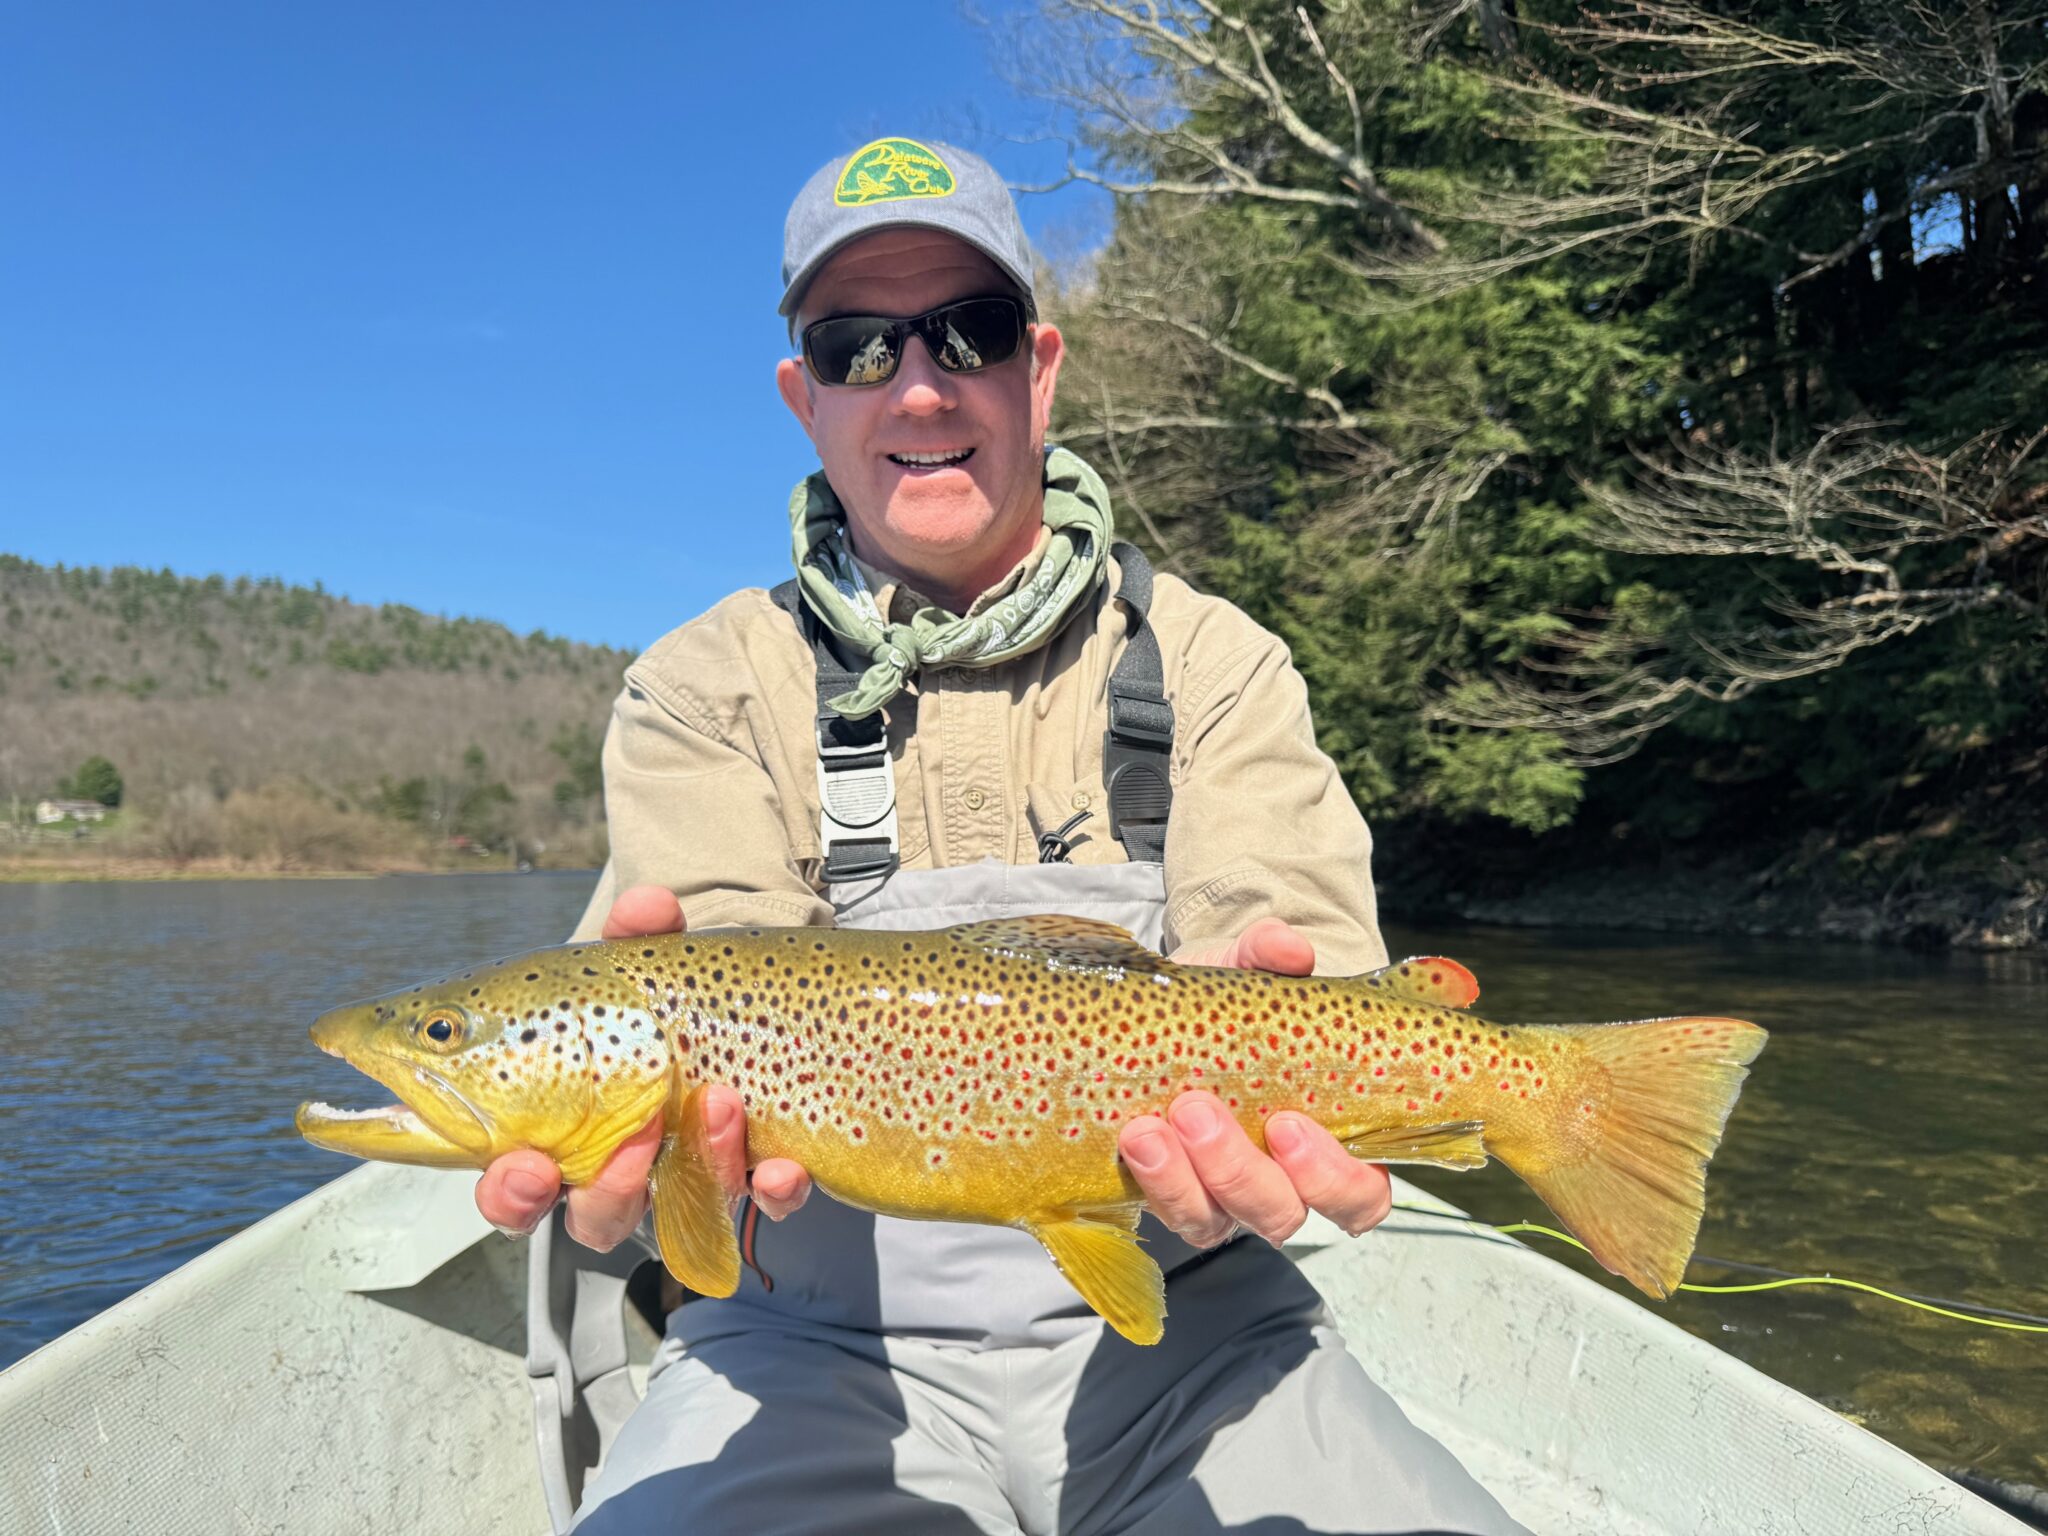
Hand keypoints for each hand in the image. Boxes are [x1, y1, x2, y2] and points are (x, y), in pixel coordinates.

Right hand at [473, 884, 810, 1248]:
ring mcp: (695, 1172)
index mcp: (566, 1126)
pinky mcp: (757, 1171)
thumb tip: (649, 905)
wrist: (750, 1001)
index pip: (518, 1184)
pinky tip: (784, 1168)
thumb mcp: (647, 962)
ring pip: (684, 1210)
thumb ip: (640, 934)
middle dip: (602, 1195)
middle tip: (628, 1150)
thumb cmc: (666, 997)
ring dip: (699, 1165)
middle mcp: (625, 1165)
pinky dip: (775, 1190)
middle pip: (594, 1216)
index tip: (524, 1168)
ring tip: (717, 1104)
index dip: (511, 1193)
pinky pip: (765, 1202)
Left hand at [1119, 918, 1392, 1248]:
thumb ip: (1268, 955)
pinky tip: (1131, 1137)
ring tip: (1147, 1128)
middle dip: (1240, 1172)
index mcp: (1331, 1143)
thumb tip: (1288, 948)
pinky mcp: (1172, 1196)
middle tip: (1197, 1111)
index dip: (1333, 1176)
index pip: (1362, 1192)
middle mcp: (1281, 1184)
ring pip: (1216, 1222)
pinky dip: (1152, 1182)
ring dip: (1183, 1181)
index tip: (1289, 1124)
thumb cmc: (1231, 1007)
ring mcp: (1223, 1197)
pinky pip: (1166, 1212)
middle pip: (1282, 1215)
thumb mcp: (1246, 972)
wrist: (1167, 1013)